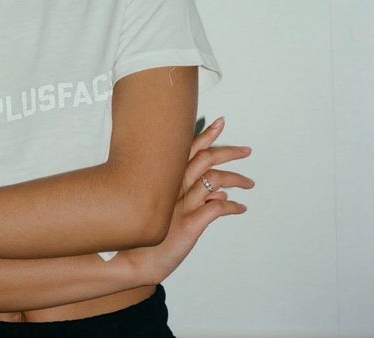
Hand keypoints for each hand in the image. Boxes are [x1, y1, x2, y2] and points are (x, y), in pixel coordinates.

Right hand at [130, 117, 253, 283]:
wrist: (134, 260)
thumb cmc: (147, 235)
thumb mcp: (169, 212)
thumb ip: (194, 200)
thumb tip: (220, 194)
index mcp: (167, 180)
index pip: (188, 150)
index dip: (206, 135)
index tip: (221, 122)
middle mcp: (174, 188)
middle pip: (204, 160)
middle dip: (227, 151)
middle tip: (246, 150)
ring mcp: (181, 205)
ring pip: (213, 180)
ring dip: (235, 179)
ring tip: (249, 183)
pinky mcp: (188, 224)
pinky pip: (216, 209)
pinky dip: (231, 207)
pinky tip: (241, 208)